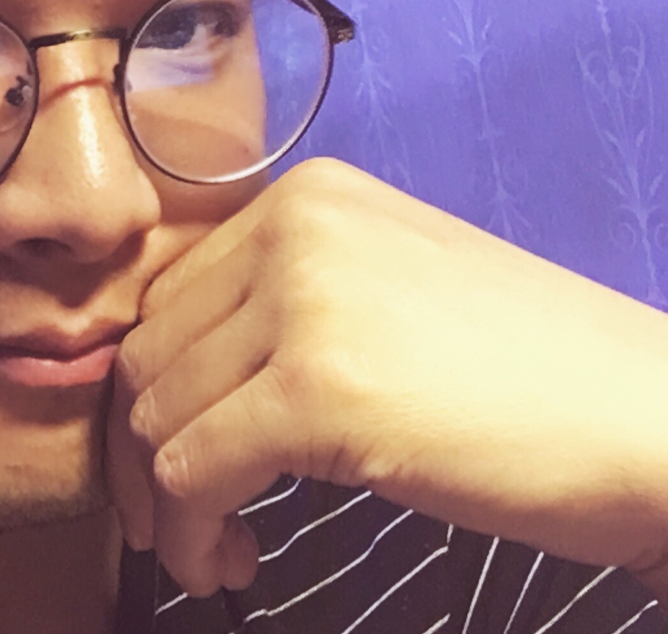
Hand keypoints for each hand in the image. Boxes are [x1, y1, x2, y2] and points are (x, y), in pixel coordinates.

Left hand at [106, 158, 667, 597]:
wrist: (646, 416)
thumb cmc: (520, 373)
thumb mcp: (378, 296)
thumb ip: (278, 308)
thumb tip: (168, 382)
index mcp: (303, 197)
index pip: (171, 298)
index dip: (153, 388)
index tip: (171, 455)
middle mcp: (292, 227)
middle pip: (151, 352)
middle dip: (143, 449)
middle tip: (183, 520)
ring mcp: (304, 300)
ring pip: (158, 413)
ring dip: (167, 503)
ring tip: (216, 547)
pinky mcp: (319, 387)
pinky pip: (193, 469)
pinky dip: (191, 532)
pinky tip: (228, 563)